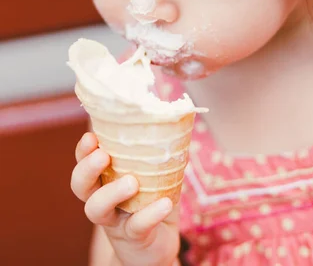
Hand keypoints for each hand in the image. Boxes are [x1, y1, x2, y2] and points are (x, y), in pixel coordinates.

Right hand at [71, 132, 180, 265]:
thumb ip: (156, 154)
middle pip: (80, 186)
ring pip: (96, 209)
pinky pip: (136, 226)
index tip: (92, 136)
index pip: (84, 162)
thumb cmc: (153, 201)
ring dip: (111, 193)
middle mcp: (103, 200)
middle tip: (103, 156)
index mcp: (105, 180)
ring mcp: (115, 221)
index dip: (83, 151)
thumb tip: (174, 124)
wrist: (159, 246)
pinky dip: (150, 214)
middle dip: (87, 169)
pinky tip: (164, 203)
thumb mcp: (153, 175)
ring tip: (132, 182)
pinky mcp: (133, 238)